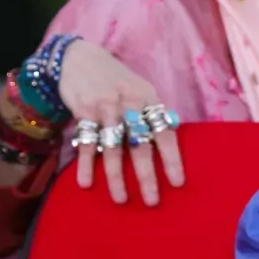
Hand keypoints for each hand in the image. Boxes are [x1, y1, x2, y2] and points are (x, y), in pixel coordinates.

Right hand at [58, 40, 184, 205]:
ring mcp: (105, 108)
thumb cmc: (117, 80)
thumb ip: (151, 113)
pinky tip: (86, 184)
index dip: (172, 158)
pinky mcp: (83, 112)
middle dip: (146, 175)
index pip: (165, 132)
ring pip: (112, 148)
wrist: (80, 58)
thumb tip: (166, 141)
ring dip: (116, 176)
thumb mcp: (140, 89)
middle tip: (152, 201)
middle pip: (140, 144)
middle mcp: (129, 104)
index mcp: (149, 99)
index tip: (178, 182)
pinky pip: (86, 142)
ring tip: (121, 199)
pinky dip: (86, 164)